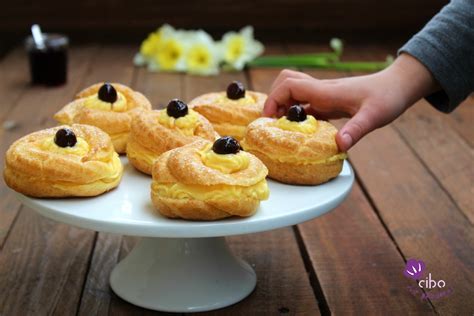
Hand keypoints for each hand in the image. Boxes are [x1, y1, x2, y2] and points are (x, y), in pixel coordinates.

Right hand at [263, 54, 438, 150]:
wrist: (398, 86)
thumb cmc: (388, 98)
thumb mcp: (374, 116)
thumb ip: (356, 130)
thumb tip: (340, 146)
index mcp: (325, 91)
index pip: (289, 86)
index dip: (273, 99)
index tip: (270, 119)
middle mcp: (320, 90)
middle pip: (285, 82)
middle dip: (274, 100)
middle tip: (275, 122)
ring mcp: (324, 95)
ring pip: (293, 91)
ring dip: (283, 106)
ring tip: (285, 127)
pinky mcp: (328, 102)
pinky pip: (304, 104)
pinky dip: (296, 114)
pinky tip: (301, 129)